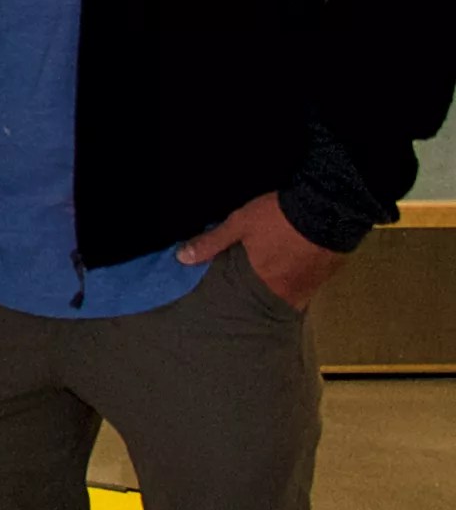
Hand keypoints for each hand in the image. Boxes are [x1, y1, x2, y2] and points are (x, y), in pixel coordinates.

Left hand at [178, 192, 348, 308]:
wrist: (326, 208)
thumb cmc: (277, 218)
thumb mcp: (239, 224)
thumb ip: (212, 243)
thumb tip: (182, 258)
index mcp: (264, 282)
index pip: (247, 302)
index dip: (240, 300)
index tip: (231, 301)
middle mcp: (288, 292)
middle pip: (270, 301)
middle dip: (260, 298)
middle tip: (251, 292)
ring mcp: (311, 286)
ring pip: (291, 296)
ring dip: (281, 291)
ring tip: (272, 285)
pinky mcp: (328, 276)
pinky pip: (310, 287)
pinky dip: (300, 283)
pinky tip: (294, 276)